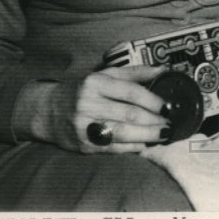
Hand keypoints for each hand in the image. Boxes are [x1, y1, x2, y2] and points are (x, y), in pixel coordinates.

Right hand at [15, 65, 176, 152]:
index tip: (168, 107)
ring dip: (148, 135)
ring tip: (163, 134)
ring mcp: (84, 126)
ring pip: (123, 133)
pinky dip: (132, 147)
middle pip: (129, 114)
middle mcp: (87, 104)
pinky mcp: (84, 145)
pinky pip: (114, 148)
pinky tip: (145, 144)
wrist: (47, 110)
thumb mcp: (104, 75)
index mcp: (95, 83)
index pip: (131, 92)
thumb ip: (134, 72)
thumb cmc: (82, 90)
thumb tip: (164, 70)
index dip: (153, 100)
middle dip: (155, 120)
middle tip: (171, 123)